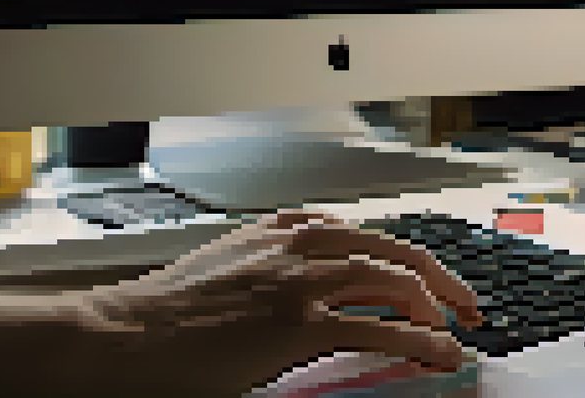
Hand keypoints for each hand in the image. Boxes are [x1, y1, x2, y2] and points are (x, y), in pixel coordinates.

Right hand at [77, 211, 483, 394]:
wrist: (121, 336)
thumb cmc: (158, 313)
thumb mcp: (219, 268)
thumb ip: (263, 265)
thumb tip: (292, 283)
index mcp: (277, 233)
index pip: (359, 232)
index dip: (401, 253)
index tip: (422, 273)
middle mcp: (295, 247)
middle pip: (391, 246)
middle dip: (437, 272)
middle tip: (464, 300)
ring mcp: (300, 284)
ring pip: (394, 279)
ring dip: (435, 304)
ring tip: (455, 329)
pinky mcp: (298, 327)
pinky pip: (377, 330)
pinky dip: (417, 340)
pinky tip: (436, 352)